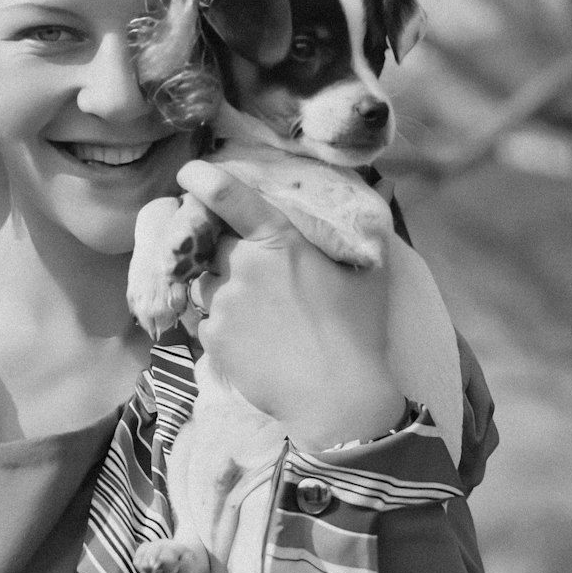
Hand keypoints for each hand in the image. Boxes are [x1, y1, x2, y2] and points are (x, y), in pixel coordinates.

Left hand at [177, 160, 405, 447]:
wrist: (337, 399)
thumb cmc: (360, 333)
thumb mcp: (370, 274)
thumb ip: (362, 230)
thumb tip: (382, 184)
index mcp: (280, 243)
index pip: (232, 199)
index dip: (206, 181)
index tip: (190, 173)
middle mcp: (243, 267)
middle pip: (217, 248)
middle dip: (229, 254)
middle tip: (261, 279)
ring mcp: (224, 304)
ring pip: (210, 287)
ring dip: (227, 292)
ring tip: (264, 319)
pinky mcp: (214, 339)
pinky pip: (210, 323)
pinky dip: (227, 328)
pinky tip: (258, 344)